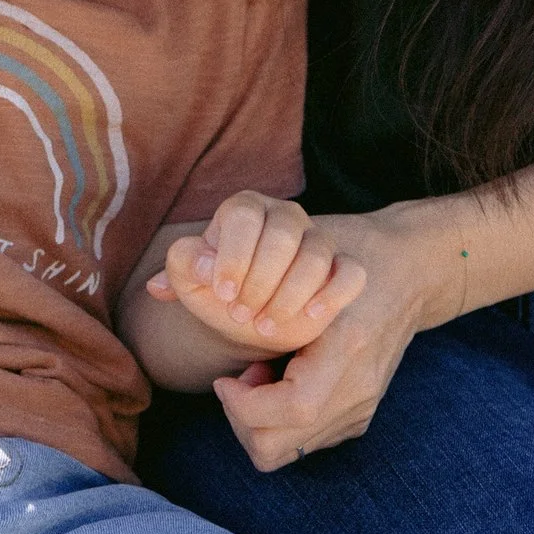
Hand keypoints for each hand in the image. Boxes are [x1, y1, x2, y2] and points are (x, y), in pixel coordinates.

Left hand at [146, 194, 367, 355]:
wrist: (252, 315)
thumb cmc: (220, 291)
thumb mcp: (191, 282)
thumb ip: (181, 266)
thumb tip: (197, 264)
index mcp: (245, 208)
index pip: (246, 216)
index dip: (234, 256)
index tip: (223, 294)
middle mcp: (285, 216)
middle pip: (284, 235)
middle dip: (261, 281)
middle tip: (242, 314)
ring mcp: (318, 240)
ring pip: (318, 254)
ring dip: (290, 295)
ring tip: (266, 325)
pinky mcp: (343, 267)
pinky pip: (352, 272)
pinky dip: (333, 294)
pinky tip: (311, 316)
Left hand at [206, 213, 434, 471]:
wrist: (411, 269)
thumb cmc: (346, 251)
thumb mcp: (293, 252)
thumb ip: (226, 272)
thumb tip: (157, 288)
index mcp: (348, 349)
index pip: (290, 410)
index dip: (244, 404)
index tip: (226, 378)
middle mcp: (359, 388)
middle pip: (279, 446)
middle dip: (242, 418)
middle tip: (237, 377)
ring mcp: (363, 408)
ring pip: (288, 453)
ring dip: (259, 420)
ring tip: (259, 374)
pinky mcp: (360, 415)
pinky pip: (305, 444)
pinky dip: (280, 421)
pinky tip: (280, 378)